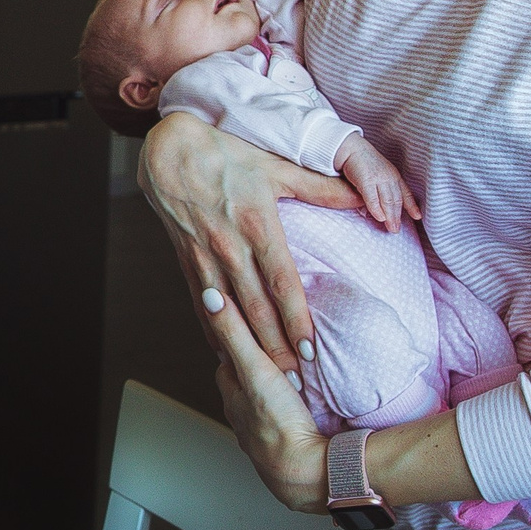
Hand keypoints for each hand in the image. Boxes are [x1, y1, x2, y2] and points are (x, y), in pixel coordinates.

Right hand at [139, 113, 359, 369]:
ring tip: (264, 375)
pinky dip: (214, 328)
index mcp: (258, 225)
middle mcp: (230, 247)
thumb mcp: (276, 166)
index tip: (310, 349)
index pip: (282, 283)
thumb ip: (320, 187)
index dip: (296, 319)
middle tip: (293, 379)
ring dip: (246, 345)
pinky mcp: (187, 259)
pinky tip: (223, 350)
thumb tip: (361, 197)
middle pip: (257, 309)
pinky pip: (202, 301)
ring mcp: (206, 256)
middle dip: (275, 347)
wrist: (168, 150)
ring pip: (229, 311)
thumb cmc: (225, 153)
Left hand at [211, 293, 332, 512]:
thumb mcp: (254, 368)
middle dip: (256, 362)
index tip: (247, 321)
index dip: (236, 338)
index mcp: (233, 394)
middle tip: (274, 345)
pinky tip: (306, 404)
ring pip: (265, 402)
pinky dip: (290, 408)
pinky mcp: (288, 446)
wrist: (308, 472)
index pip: (227, 357)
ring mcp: (264, 434)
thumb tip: (210, 297)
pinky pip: (285, 420)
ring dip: (274, 388)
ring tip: (294, 372)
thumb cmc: (279, 423)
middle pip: (245, 380)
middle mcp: (243, 416)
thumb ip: (235, 332)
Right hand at [334, 134, 421, 230]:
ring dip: (390, 216)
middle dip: (397, 216)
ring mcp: (378, 178)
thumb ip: (383, 187)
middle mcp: (389, 177)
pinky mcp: (366, 180)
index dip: (411, 205)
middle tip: (396, 230)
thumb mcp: (379, 173)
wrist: (351, 148)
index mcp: (393, 175)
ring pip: (387, 200)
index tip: (417, 216)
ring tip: (390, 228)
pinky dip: (376, 209)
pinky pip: (372, 197)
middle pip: (396, 200)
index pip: (405, 193)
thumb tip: (383, 205)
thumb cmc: (364, 162)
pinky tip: (379, 218)